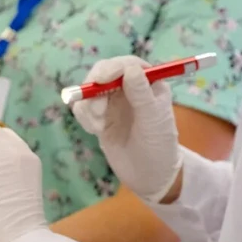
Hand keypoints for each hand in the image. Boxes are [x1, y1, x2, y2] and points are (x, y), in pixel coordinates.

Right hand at [71, 56, 182, 202]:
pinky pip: (83, 107)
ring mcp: (113, 102)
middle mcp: (129, 89)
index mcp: (149, 84)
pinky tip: (94, 131)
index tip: (101, 80)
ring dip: (88, 107)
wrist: (148, 175)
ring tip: (97, 127)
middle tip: (96, 110)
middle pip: (104, 73)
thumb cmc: (158, 146)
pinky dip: (84, 116)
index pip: (127, 65)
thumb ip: (141, 93)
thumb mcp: (152, 119)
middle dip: (95, 89)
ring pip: (90, 91)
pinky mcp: (100, 117)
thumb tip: (129, 69)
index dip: (113, 68)